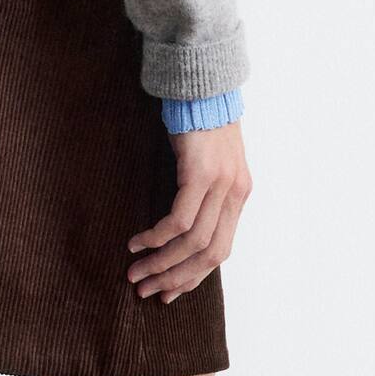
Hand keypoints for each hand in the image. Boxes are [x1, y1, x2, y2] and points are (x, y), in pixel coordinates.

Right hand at [128, 120, 251, 302]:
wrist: (201, 83)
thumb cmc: (199, 121)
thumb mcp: (208, 163)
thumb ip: (204, 193)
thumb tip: (180, 228)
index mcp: (239, 195)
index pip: (221, 250)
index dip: (194, 276)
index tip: (167, 292)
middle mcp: (235, 193)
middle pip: (210, 254)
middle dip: (176, 278)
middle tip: (146, 290)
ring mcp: (220, 184)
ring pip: (193, 242)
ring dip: (161, 263)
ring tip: (135, 273)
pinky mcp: (200, 174)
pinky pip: (178, 220)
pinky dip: (157, 238)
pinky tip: (137, 243)